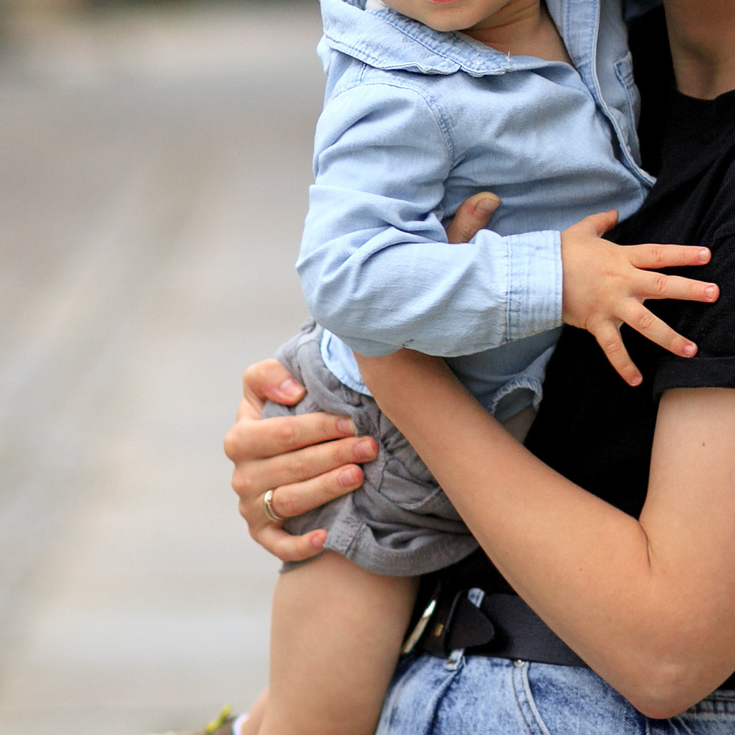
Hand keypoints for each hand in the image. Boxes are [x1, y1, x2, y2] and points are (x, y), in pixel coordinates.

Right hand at [222, 195, 497, 562]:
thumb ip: (438, 267)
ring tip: (362, 471)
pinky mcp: (270, 530)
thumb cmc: (388, 402)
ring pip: (265, 488)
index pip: (248, 383)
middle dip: (306, 439)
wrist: (370, 488)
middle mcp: (251, 437)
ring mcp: (254, 486)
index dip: (268, 386)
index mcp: (272, 395)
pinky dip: (296, 534)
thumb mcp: (414, 340)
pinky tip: (331, 529)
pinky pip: (269, 535)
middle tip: (359, 439)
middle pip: (253, 440)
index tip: (307, 387)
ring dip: (312, 481)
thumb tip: (487, 200)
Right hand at [560, 211, 714, 386]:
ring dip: (670, 337)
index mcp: (622, 258)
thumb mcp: (583, 230)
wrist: (536, 273)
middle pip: (662, 286)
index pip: (659, 254)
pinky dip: (624, 365)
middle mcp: (623, 282)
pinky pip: (613, 348)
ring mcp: (612, 305)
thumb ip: (602, 222)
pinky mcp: (597, 323)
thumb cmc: (561, 251)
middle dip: (690, 291)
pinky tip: (637, 381)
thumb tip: (615, 212)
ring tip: (692, 350)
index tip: (707, 256)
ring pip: (647, 323)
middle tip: (714, 294)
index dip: (683, 254)